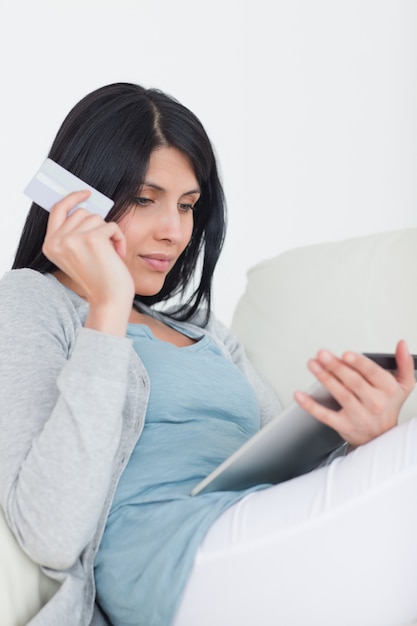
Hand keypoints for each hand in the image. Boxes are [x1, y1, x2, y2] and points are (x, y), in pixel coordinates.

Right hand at [42, 190, 134, 334]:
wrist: (109, 299)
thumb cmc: (99, 278)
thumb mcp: (78, 255)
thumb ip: (75, 232)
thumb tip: (86, 205)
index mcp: (50, 245)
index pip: (57, 210)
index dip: (72, 198)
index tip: (87, 193)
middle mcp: (57, 241)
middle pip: (82, 212)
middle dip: (98, 226)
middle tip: (105, 247)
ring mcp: (73, 238)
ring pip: (97, 218)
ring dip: (109, 233)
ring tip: (110, 253)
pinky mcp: (92, 238)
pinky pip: (111, 225)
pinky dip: (119, 238)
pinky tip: (118, 255)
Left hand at [294, 340, 415, 446]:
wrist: (381, 437)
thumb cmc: (388, 407)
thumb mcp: (402, 385)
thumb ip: (404, 363)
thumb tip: (402, 344)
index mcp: (387, 389)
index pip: (373, 373)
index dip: (359, 363)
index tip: (346, 354)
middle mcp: (374, 403)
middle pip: (353, 382)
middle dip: (336, 367)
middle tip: (323, 354)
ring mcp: (358, 415)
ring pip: (340, 395)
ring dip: (325, 378)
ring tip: (313, 364)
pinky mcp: (343, 425)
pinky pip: (325, 416)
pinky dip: (310, 405)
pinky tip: (300, 395)